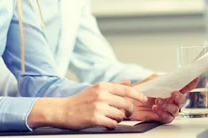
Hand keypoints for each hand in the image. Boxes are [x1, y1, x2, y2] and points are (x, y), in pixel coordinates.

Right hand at [28, 82, 146, 129]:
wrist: (63, 110)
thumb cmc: (80, 100)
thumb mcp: (96, 88)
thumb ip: (114, 85)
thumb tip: (129, 82)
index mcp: (103, 86)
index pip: (126, 89)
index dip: (138, 95)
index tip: (144, 99)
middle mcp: (101, 95)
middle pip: (126, 104)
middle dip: (129, 110)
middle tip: (126, 113)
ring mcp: (98, 107)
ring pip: (120, 115)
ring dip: (119, 118)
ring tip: (111, 117)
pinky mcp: (95, 118)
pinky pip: (113, 124)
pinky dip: (112, 124)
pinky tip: (106, 122)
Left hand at [129, 76, 198, 123]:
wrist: (128, 101)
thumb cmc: (139, 90)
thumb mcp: (151, 81)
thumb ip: (162, 79)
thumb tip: (171, 78)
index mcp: (169, 89)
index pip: (183, 86)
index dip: (190, 83)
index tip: (195, 78)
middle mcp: (169, 99)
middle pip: (182, 100)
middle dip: (179, 97)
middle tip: (173, 94)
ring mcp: (166, 109)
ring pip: (176, 110)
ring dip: (168, 105)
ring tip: (158, 101)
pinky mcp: (160, 117)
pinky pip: (168, 118)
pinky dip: (163, 113)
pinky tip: (156, 108)